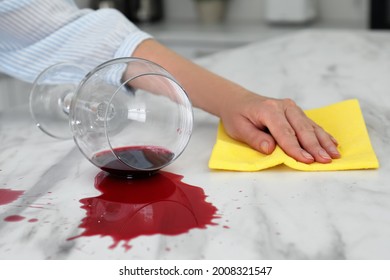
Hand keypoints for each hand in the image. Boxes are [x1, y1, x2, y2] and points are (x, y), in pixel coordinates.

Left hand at [219, 92, 339, 163]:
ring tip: (334, 155)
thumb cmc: (237, 116)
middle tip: (326, 160)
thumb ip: (255, 138)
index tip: (307, 161)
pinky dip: (322, 134)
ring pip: (310, 126)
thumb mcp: (239, 128)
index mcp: (269, 110)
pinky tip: (333, 142)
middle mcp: (283, 106)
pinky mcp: (295, 111)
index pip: (285, 133)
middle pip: (302, 129)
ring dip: (323, 141)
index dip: (296, 149)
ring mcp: (291, 108)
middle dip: (315, 146)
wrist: (238, 100)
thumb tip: (271, 149)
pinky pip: (310, 123)